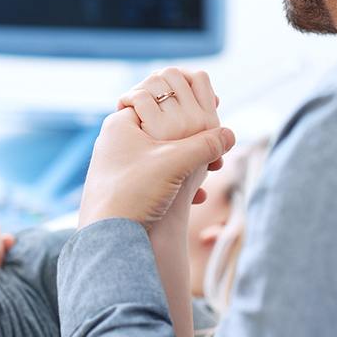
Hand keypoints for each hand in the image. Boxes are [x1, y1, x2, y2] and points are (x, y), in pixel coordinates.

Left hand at [79, 67, 234, 228]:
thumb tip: (230, 134)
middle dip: (193, 140)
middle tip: (215, 151)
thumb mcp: (176, 162)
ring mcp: (117, 164)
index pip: (158, 97)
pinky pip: (154, 175)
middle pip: (163, 127)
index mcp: (121, 122)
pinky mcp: (121, 187)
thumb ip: (205, 145)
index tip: (213, 109)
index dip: (188, 102)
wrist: (107, 239)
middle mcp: (114, 139)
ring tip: (209, 175)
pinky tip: (196, 198)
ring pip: (162, 154)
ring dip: (188, 162)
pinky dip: (176, 180)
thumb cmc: (134, 192)